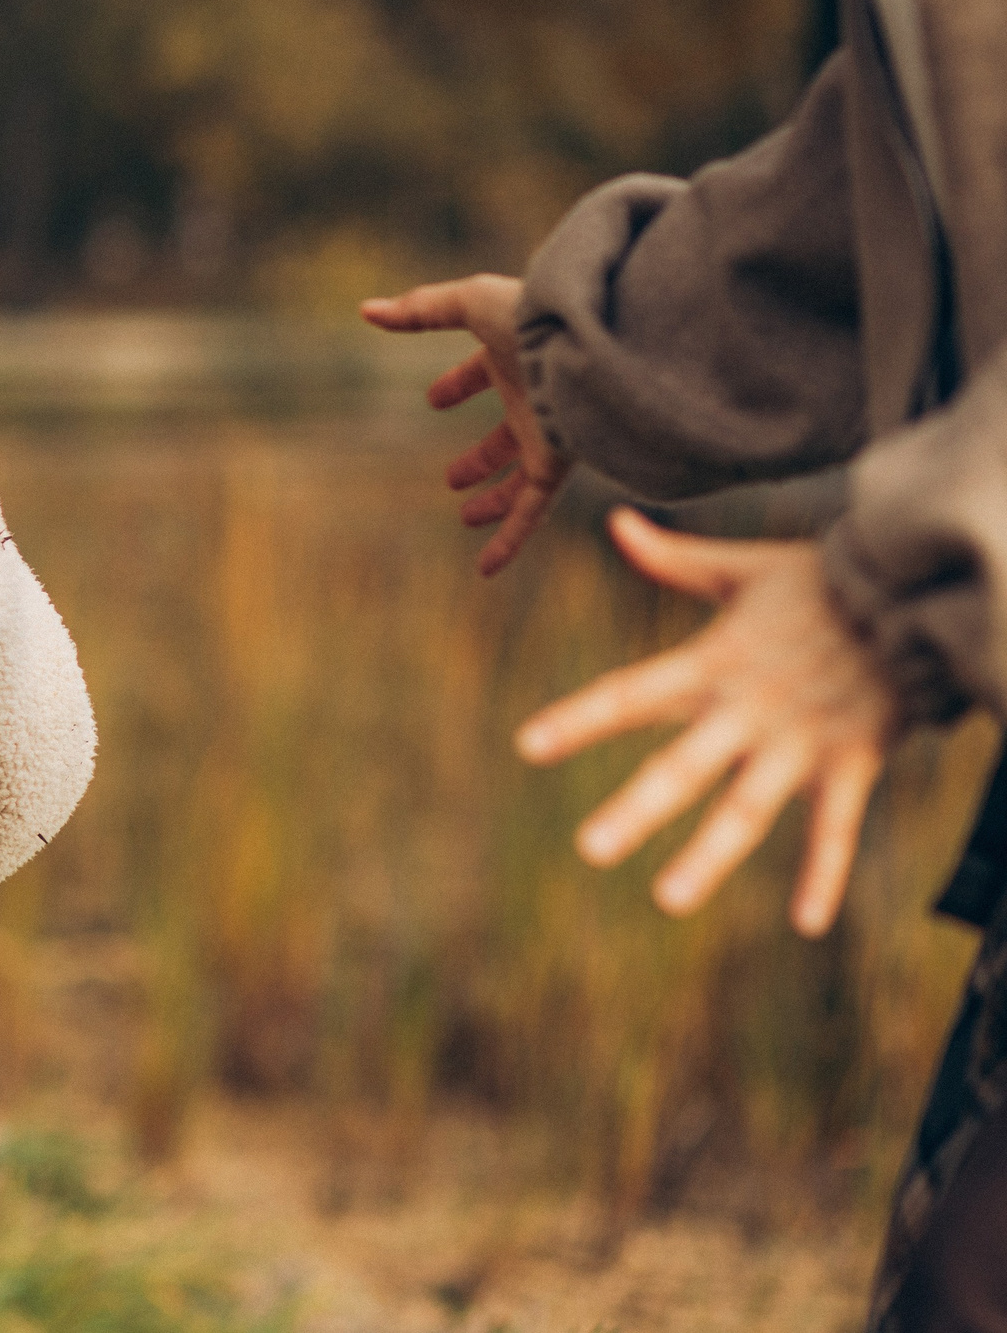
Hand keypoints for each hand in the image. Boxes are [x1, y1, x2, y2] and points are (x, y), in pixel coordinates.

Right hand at [361, 273, 570, 574]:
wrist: (590, 349)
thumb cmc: (533, 319)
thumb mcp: (469, 304)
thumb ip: (420, 309)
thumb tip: (365, 311)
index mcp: (518, 359)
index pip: (483, 373)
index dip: (458, 384)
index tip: (434, 399)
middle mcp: (535, 401)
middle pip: (506, 436)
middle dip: (481, 455)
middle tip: (453, 478)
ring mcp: (548, 437)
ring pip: (520, 481)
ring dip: (493, 500)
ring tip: (466, 516)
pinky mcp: (556, 468)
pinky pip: (531, 513)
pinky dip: (510, 541)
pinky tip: (486, 568)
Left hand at [518, 508, 899, 936]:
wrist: (919, 593)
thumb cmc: (824, 582)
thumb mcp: (744, 569)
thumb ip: (674, 559)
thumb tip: (614, 520)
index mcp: (715, 663)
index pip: (632, 693)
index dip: (579, 719)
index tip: (526, 745)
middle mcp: (750, 709)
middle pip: (683, 766)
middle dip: (637, 808)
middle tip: (587, 849)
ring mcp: (802, 742)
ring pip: (749, 809)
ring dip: (710, 855)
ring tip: (667, 899)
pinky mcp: (854, 761)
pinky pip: (837, 829)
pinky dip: (824, 875)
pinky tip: (808, 925)